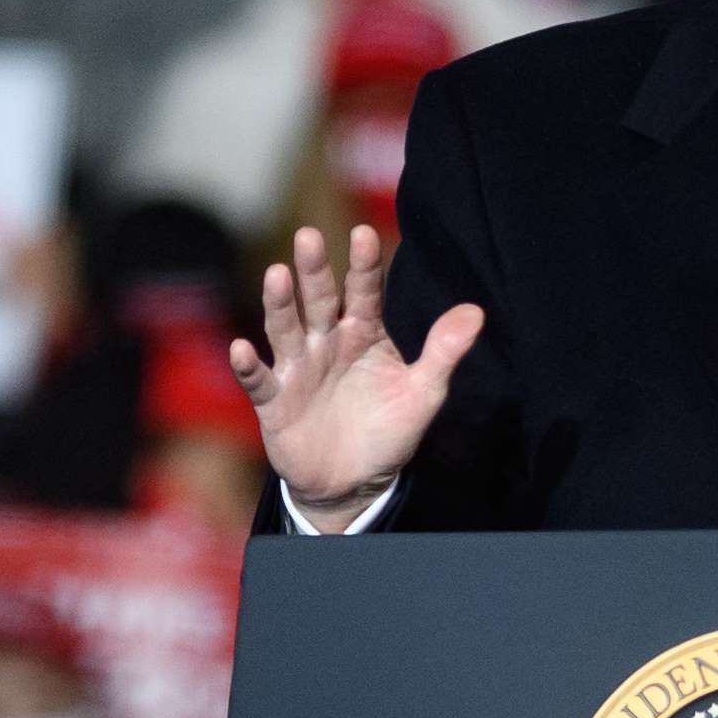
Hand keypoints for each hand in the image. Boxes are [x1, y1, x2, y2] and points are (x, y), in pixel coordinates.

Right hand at [233, 226, 482, 526]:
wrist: (354, 483)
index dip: (364, 265)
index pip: (365, 292)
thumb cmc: (388, 430)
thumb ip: (443, 352)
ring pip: (285, 328)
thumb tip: (476, 312)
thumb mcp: (423, 393)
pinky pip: (260, 380)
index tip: (364, 234)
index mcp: (363, 333)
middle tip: (308, 237)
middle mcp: (327, 342)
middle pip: (319, 299)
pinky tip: (241, 348)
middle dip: (314, 270)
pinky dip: (248, 366)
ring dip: (280, 304)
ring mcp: (298, 368)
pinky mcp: (275, 400)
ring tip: (277, 275)